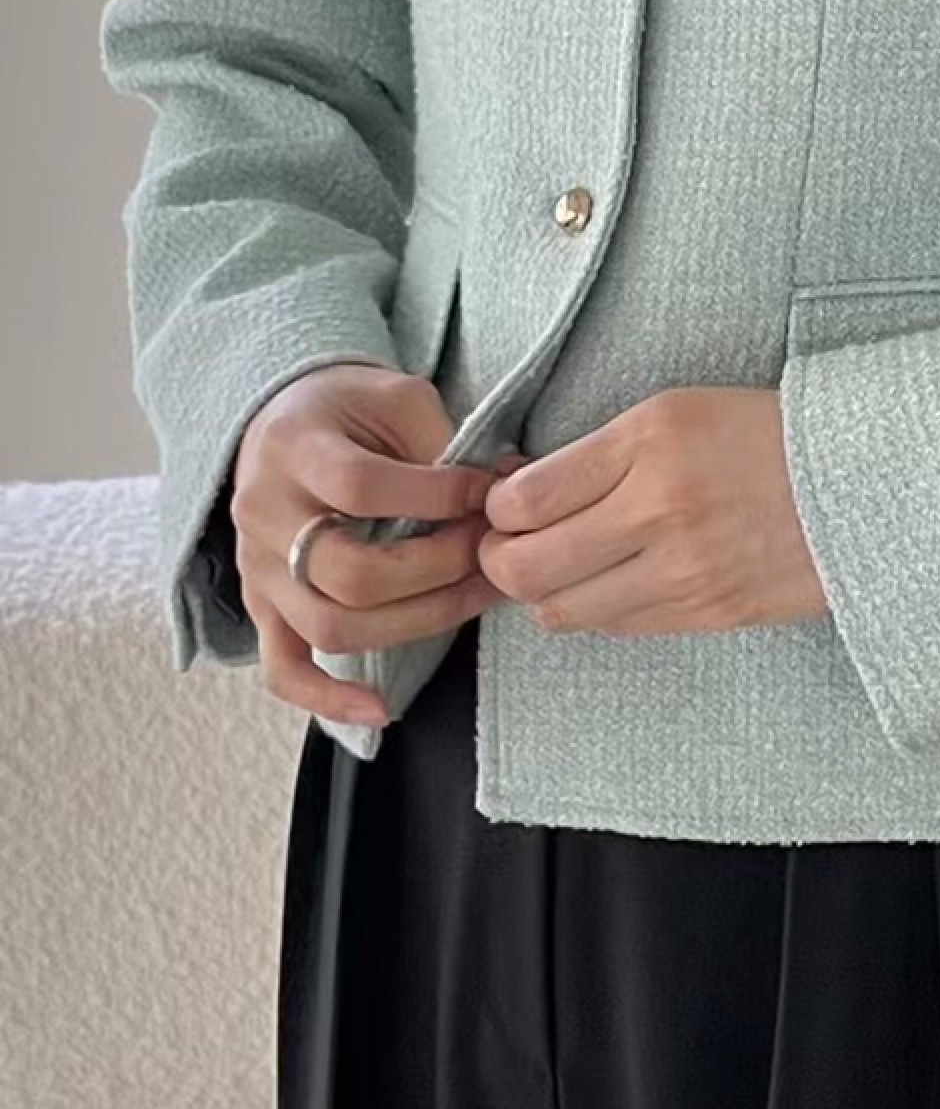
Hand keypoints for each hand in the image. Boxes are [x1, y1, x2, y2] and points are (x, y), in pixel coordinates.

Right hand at [231, 363, 506, 724]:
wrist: (285, 419)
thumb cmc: (350, 409)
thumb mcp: (399, 398)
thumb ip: (446, 443)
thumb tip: (513, 489)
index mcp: (293, 448)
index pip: (360, 488)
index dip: (434, 497)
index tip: (486, 493)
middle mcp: (263, 512)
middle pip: (348, 572)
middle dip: (436, 570)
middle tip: (487, 553)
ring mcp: (256, 568)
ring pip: (329, 626)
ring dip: (415, 623)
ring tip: (474, 599)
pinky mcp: (263, 606)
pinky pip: (282, 667)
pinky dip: (327, 697)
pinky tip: (380, 710)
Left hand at [478, 385, 829, 638]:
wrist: (868, 486)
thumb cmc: (768, 437)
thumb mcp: (677, 412)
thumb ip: (597, 453)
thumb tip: (515, 496)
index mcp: (649, 442)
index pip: (521, 500)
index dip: (496, 507)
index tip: (507, 501)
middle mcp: (660, 509)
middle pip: (524, 568)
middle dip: (501, 558)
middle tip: (514, 544)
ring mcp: (684, 573)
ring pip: (560, 611)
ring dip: (547, 591)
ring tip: (566, 564)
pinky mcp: (707, 614)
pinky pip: (614, 628)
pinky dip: (598, 607)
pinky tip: (616, 578)